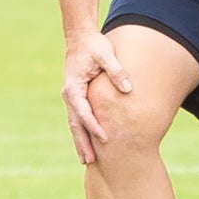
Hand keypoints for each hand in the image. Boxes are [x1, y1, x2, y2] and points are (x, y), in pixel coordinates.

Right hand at [61, 29, 129, 162]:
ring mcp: (71, 97)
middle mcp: (69, 95)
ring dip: (80, 141)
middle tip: (89, 161)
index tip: (104, 139)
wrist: (81, 37)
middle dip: (82, 143)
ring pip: (74, 124)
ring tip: (87, 160)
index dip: (94, 127)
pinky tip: (88, 143)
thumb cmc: (94, 45)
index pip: (83, 112)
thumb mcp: (106, 55)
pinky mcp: (76, 96)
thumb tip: (128, 89)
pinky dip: (82, 131)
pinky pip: (78, 118)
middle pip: (75, 124)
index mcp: (73, 88)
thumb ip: (117, 71)